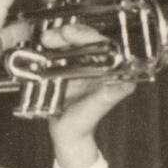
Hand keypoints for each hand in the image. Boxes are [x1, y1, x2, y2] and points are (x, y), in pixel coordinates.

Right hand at [41, 20, 136, 167]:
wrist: (66, 134)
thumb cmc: (83, 124)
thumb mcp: (94, 110)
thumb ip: (108, 97)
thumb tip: (126, 85)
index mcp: (110, 70)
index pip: (103, 43)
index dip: (88, 35)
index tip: (71, 34)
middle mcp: (98, 63)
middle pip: (86, 38)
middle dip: (70, 33)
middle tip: (55, 35)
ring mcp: (81, 63)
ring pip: (72, 41)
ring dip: (58, 36)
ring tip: (45, 39)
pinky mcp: (66, 66)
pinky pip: (59, 50)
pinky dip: (50, 45)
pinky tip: (41, 43)